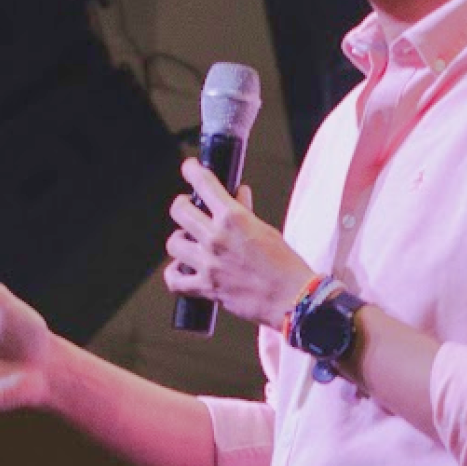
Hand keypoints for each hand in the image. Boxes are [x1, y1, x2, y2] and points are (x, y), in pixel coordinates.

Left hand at [163, 158, 313, 331]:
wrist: (293, 298)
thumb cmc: (285, 265)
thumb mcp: (266, 230)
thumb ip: (245, 211)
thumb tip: (238, 194)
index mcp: (234, 218)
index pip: (203, 183)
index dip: (192, 170)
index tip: (189, 167)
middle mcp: (216, 237)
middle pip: (179, 211)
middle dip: (182, 206)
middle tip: (188, 208)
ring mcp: (208, 263)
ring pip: (173, 243)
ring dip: (179, 240)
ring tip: (187, 242)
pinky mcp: (206, 287)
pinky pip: (174, 280)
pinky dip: (174, 275)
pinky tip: (181, 270)